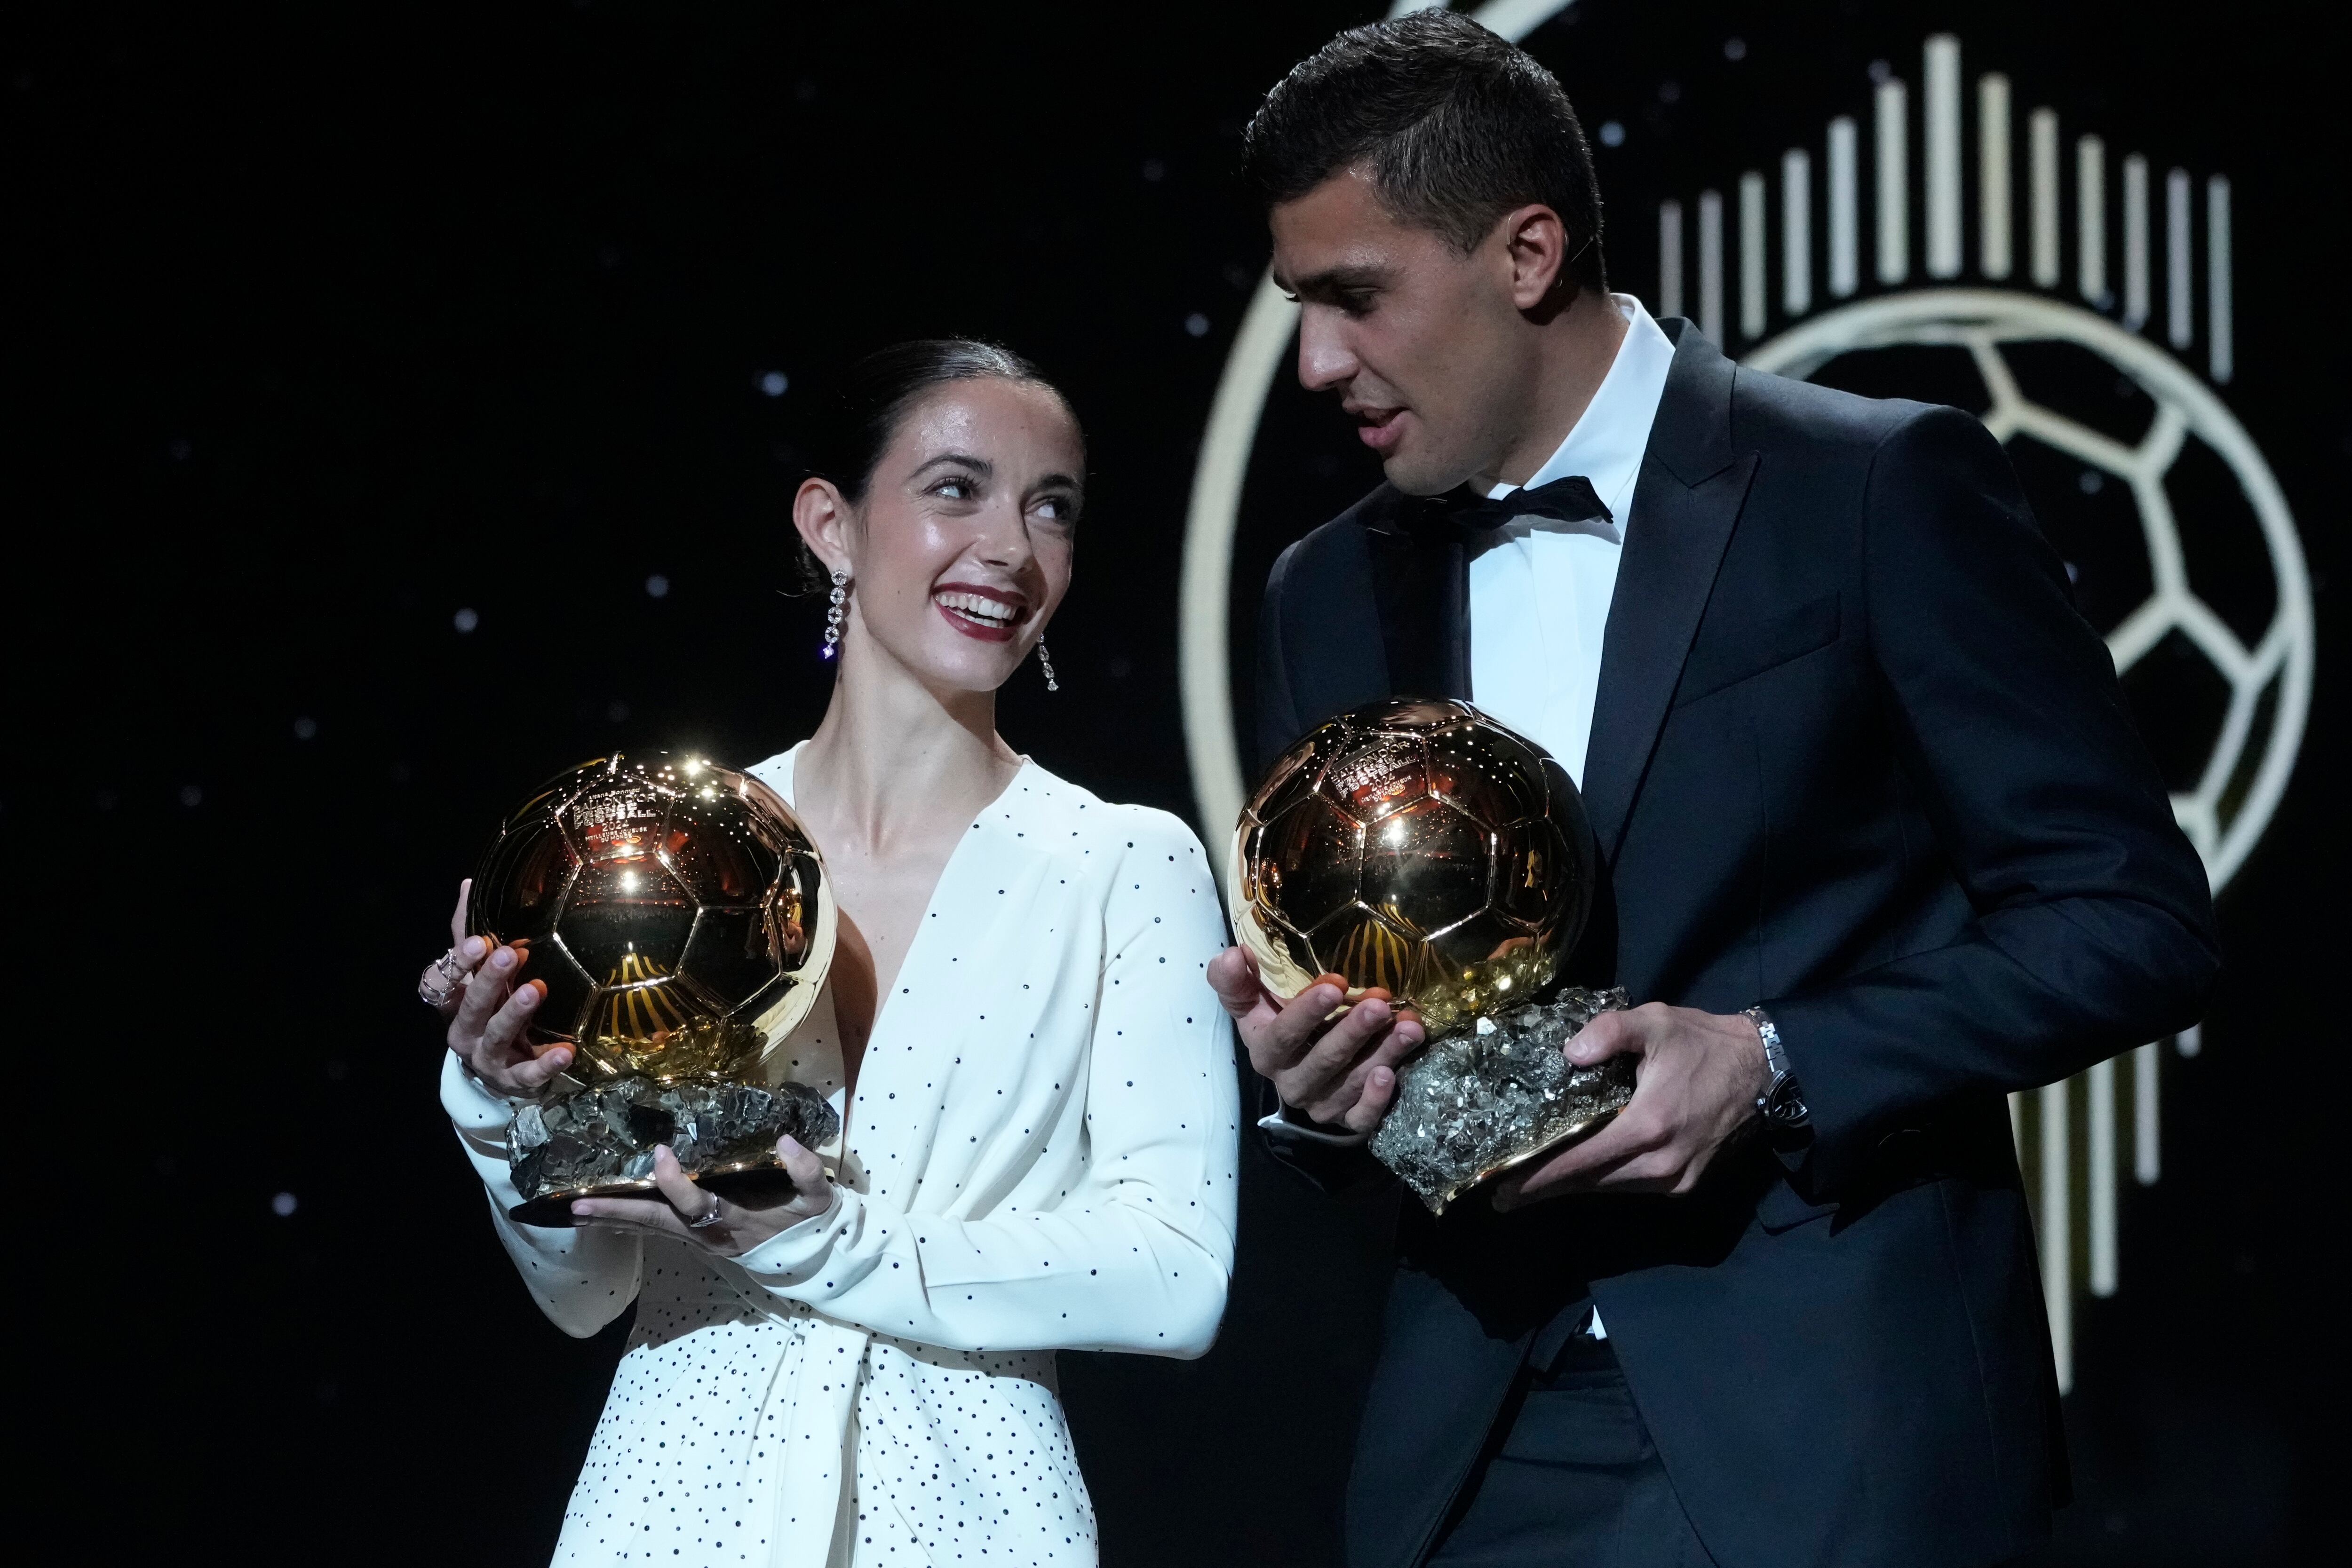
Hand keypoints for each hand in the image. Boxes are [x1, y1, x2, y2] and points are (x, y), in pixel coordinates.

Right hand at [427, 878, 573, 1097]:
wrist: (503, 1072)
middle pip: (470, 1006)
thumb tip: (469, 884)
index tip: (479, 941)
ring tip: (536, 990)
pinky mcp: (514, 1080)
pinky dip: (546, 1063)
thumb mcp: (479, 977)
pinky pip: (529, 1073)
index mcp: (453, 1003)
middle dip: (487, 981)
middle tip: (509, 955)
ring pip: (496, 1035)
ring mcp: (487, 1058)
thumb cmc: (492, 1011)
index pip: (439, 983)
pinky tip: (566, 1051)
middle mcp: (465, 1030)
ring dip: (515, 1013)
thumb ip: (471, 933)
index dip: (456, 964)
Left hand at [570, 1137, 834, 1254]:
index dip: (674, 1182)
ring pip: (650, 1230)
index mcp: (734, 1221)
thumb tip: (785, 1141)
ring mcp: (699, 1241)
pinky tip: (604, 1220)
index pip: (697, 1204)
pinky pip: (656, 1232)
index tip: (660, 1152)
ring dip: (613, 1221)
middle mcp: (708, 1235)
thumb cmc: (810, 1223)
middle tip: (577, 1206)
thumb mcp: (819, 1198)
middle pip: (656, 1224)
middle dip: (616, 1214)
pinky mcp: (696, 1239)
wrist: (811, 1258)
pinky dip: (628, 1225)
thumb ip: (807, 1171)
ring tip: (575, 1212)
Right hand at [1207, 947, 1425, 1134]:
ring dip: (1382, 1054)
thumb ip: (1236, 980)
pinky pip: (1361, 1119)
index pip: (1283, 1036)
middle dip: (1353, 1031)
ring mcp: (1321, 1103)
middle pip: (1323, 1060)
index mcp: (1266, 1053)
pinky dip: (1377, 1100)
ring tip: (1408, 1028)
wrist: (1296, 1064)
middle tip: (1380, 1005)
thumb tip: (1232, 955)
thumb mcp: (1251, 1001)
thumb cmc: (1277, 1022)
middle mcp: (1291, 1083)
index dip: (1307, 1012)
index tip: (1335, 984)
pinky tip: (1392, 1074)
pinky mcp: (1347, 1120)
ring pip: (1351, 1083)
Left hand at [1490, 1002, 1769, 1209]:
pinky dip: (1604, 1181)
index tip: (1502, 1190)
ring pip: (1611, 1189)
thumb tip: (1570, 1054)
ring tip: (1531, 1184)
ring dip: (1574, 1187)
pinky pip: (1633, 1187)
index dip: (1541, 1177)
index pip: (1582, 1162)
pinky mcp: (1686, 1183)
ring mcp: (1677, 1178)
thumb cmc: (1701, 1043)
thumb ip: (1610, 1031)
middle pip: (1592, 1183)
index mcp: (1649, 1124)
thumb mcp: (1655, 1021)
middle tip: (1502, 1191)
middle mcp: (1662, 1162)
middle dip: (1546, 1187)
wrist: (1759, 1069)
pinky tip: (1579, 1174)